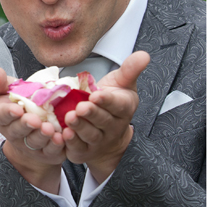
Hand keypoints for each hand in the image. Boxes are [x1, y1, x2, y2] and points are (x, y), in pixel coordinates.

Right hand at [0, 67, 64, 191]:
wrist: (32, 125)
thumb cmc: (19, 103)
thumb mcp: (7, 90)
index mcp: (2, 115)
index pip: (1, 115)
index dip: (8, 113)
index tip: (17, 109)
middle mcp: (13, 132)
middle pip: (17, 131)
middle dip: (26, 125)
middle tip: (35, 120)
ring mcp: (29, 144)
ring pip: (34, 142)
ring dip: (42, 136)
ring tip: (50, 129)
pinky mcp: (45, 152)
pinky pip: (49, 151)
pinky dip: (55, 146)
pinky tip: (61, 138)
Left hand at [62, 51, 148, 181]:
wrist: (108, 133)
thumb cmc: (112, 103)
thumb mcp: (122, 83)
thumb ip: (130, 69)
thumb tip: (144, 55)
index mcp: (123, 108)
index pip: (117, 105)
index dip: (107, 101)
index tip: (96, 95)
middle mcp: (113, 127)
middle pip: (103, 121)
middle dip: (92, 114)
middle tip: (80, 107)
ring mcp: (99, 141)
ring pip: (90, 135)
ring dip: (80, 127)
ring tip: (70, 117)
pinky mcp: (84, 151)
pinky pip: (78, 148)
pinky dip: (71, 142)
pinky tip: (63, 133)